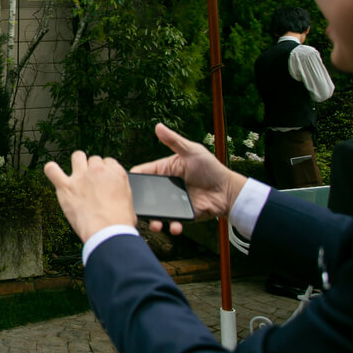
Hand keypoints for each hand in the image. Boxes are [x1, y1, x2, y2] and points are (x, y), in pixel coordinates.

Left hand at [44, 151, 136, 242]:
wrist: (107, 233)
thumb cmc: (119, 222)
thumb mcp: (128, 201)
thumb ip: (120, 188)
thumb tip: (114, 190)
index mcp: (116, 173)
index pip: (108, 162)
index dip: (105, 172)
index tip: (103, 181)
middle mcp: (98, 170)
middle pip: (93, 160)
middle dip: (92, 169)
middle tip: (91, 183)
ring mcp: (80, 177)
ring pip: (77, 157)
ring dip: (77, 164)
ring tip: (77, 174)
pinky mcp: (65, 187)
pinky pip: (52, 170)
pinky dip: (51, 170)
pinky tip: (54, 173)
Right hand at [131, 123, 247, 234]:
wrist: (228, 191)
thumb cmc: (211, 168)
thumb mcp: (192, 151)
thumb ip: (174, 141)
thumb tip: (158, 126)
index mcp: (163, 171)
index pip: (142, 174)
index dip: (132, 179)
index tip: (124, 185)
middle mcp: (164, 188)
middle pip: (145, 196)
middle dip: (139, 204)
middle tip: (135, 210)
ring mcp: (172, 203)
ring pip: (156, 212)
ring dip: (153, 220)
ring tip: (156, 225)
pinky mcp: (182, 215)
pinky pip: (173, 222)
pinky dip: (172, 226)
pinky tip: (175, 226)